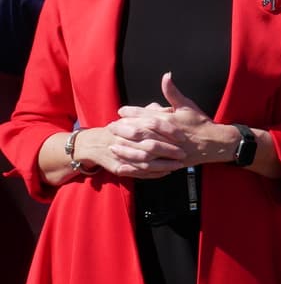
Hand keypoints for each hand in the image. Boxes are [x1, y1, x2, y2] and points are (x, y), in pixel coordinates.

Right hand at [62, 125, 185, 179]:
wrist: (95, 144)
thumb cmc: (119, 129)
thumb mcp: (133, 118)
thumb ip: (152, 113)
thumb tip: (170, 109)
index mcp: (130, 124)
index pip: (152, 125)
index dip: (169, 131)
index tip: (182, 137)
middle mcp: (124, 139)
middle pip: (150, 145)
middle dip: (168, 150)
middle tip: (183, 153)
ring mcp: (121, 155)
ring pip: (146, 162)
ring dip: (164, 164)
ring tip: (178, 165)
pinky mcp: (119, 168)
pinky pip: (139, 173)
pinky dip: (154, 174)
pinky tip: (166, 172)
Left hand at [111, 72, 230, 165]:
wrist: (215, 143)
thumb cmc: (200, 123)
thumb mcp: (188, 105)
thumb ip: (173, 92)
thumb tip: (166, 75)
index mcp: (170, 120)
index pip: (145, 115)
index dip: (131, 113)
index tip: (120, 111)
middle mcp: (167, 135)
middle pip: (140, 132)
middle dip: (123, 130)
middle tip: (110, 127)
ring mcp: (168, 150)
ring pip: (141, 149)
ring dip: (126, 147)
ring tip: (112, 145)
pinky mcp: (169, 162)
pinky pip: (148, 165)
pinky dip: (135, 166)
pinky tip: (123, 165)